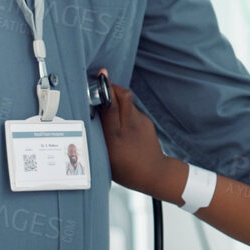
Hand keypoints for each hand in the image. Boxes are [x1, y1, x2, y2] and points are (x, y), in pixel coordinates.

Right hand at [97, 74, 181, 197]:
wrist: (155, 174)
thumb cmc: (127, 168)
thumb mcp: (107, 152)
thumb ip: (100, 132)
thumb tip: (93, 111)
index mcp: (118, 133)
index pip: (113, 102)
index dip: (106, 88)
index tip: (101, 75)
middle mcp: (132, 124)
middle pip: (123, 96)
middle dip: (111, 88)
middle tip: (100, 87)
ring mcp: (142, 122)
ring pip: (127, 104)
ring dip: (116, 101)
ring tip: (105, 107)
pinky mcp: (147, 124)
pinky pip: (132, 112)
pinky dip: (123, 112)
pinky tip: (117, 122)